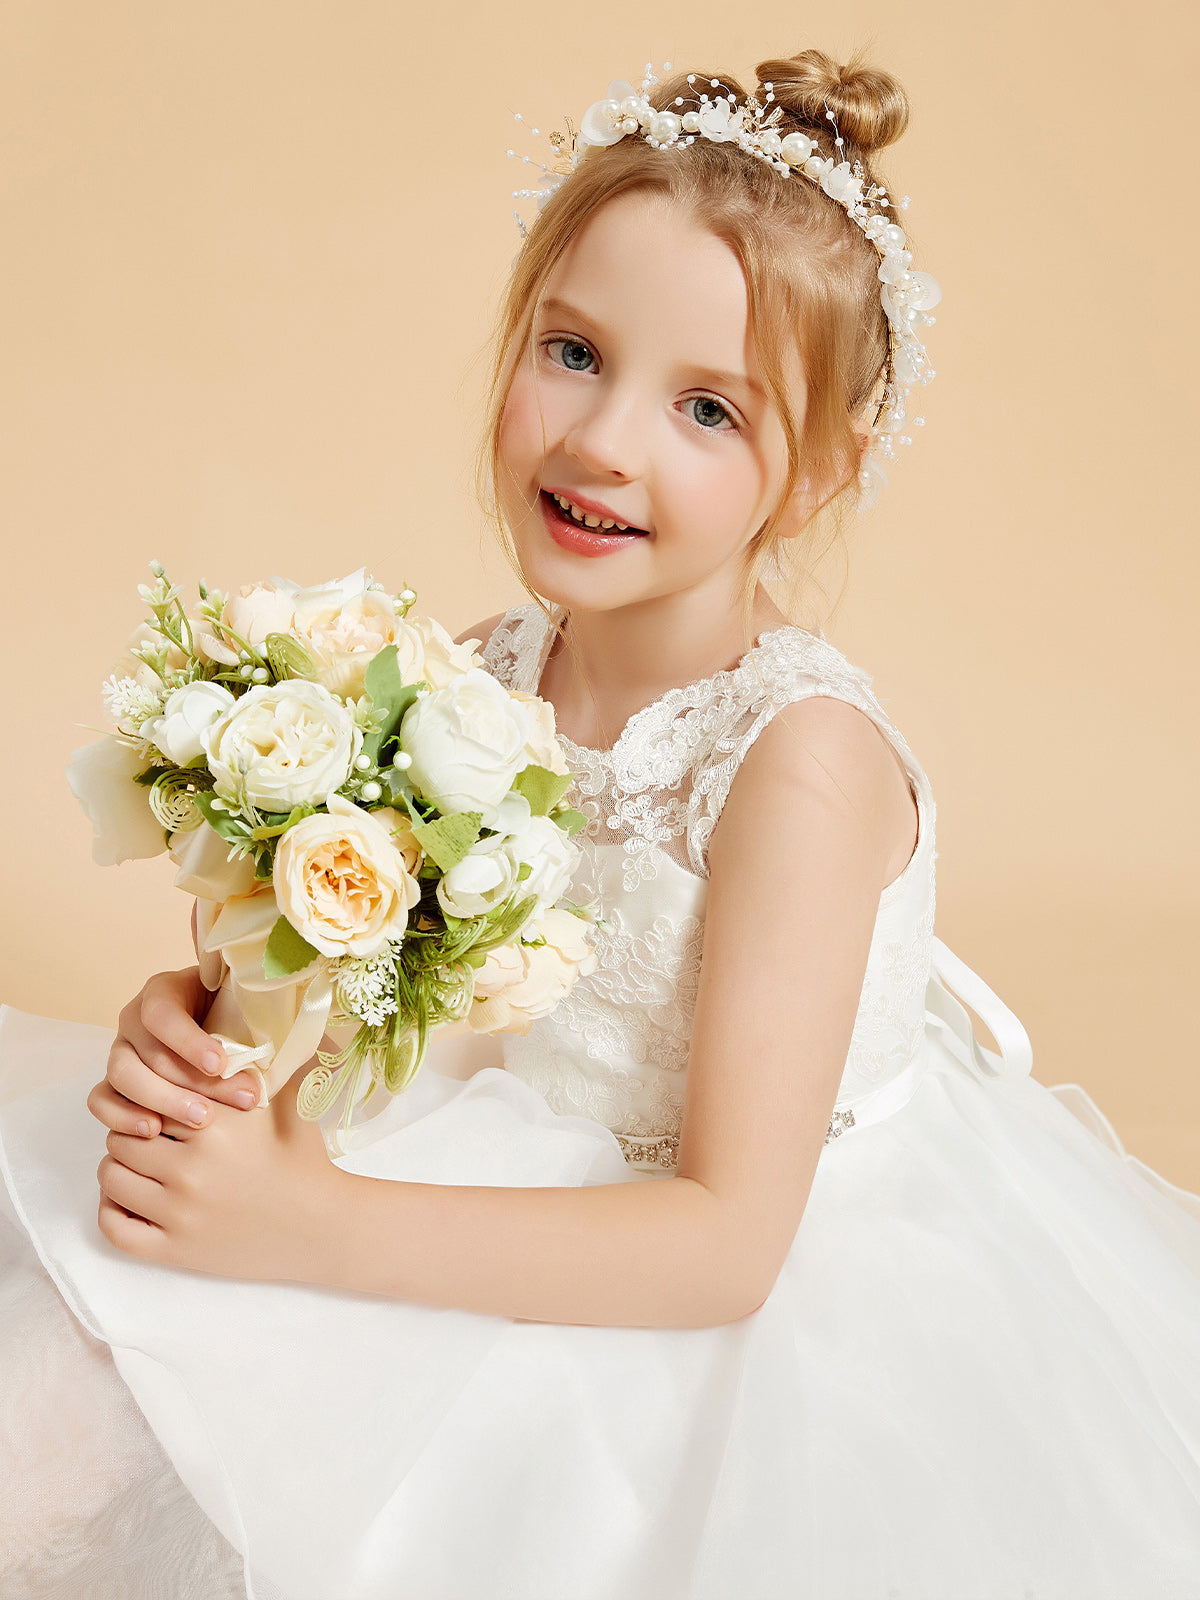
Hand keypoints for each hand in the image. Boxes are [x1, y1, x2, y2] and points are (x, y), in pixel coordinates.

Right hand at [87, 966, 267, 1139]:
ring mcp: (120, 1051)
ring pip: (123, 1077)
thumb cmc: (233, 1021)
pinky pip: (100, 1100)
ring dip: (162, 1102)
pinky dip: (122, 1118)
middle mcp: (134, 1020)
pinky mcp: (112, 1083)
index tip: (221, 1065)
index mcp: (163, 992)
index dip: (189, 1041)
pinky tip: (154, 1132)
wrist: (220, 1039)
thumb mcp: (241, 1007)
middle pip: (148, 1053)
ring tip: (199, 1122)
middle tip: (223, 1107)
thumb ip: (251, 1010)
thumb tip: (274, 1031)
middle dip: (189, 1084)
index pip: (163, 1013)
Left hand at [96, 1073, 343, 1282]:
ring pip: (111, 1177)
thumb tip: (247, 1018)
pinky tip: (132, 1200)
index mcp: (216, 1126)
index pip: (149, 1098)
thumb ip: (260, 1062)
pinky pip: (114, 1228)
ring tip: (143, 1163)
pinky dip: (112, 1211)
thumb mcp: (289, 1100)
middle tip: (152, 1133)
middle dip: (133, 1130)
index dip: (153, 1096)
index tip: (164, 1102)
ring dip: (121, 1166)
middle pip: (122, 1136)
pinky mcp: (175, 1250)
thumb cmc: (305, 1158)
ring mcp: (180, 1213)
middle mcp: (191, 1169)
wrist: (322, 1225)